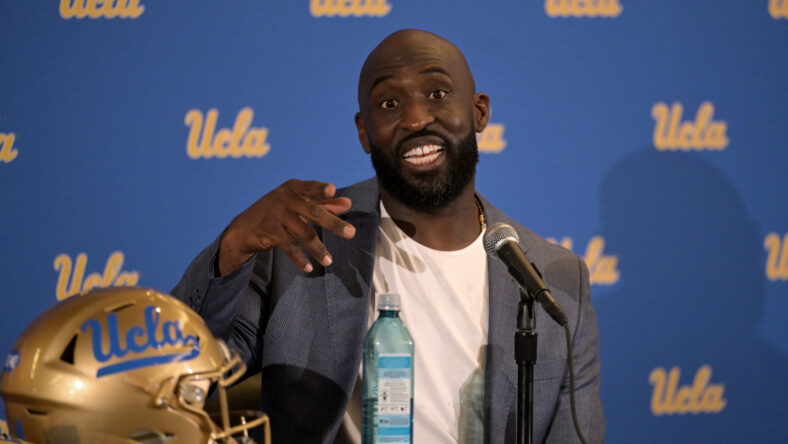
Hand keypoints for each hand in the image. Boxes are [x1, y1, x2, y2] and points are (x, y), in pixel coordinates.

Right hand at [217, 180, 354, 275]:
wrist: (244, 228)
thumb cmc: (277, 213)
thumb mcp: (297, 205)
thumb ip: (322, 204)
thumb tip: (347, 204)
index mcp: (293, 189)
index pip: (309, 187)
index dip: (320, 189)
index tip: (332, 190)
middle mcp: (284, 199)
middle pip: (313, 212)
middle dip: (333, 223)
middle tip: (351, 233)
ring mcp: (276, 215)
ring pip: (303, 233)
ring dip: (318, 249)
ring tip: (329, 261)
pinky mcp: (269, 231)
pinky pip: (289, 246)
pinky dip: (299, 258)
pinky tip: (309, 268)